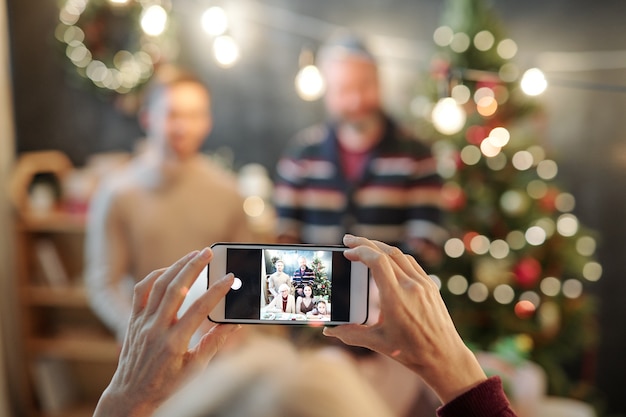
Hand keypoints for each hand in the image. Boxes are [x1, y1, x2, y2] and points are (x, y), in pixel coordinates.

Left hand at [94, 248, 239, 416]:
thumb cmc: (166, 386)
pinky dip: (155, 275)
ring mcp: (142, 322)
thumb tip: (234, 324)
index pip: (200, 309)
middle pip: (176, 288)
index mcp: (174, 343)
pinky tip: (170, 269)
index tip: (230, 278)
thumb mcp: (195, 369)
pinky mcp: (133, 319)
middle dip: (194, 266)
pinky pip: (141, 290)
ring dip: (177, 265)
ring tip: (194, 255)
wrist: (131, 395)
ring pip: (158, 284)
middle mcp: (156, 329)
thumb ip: (214, 343)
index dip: (217, 291)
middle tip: (209, 252)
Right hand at [323, 235, 486, 403]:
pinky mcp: (430, 286)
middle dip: (365, 243)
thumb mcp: (378, 342)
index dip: (360, 251)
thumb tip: (330, 330)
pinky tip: (386, 258)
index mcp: (396, 298)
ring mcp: (423, 284)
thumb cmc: (412, 352)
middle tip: (348, 240)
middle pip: (387, 252)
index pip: (378, 261)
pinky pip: (411, 263)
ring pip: (400, 254)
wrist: (445, 357)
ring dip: (380, 247)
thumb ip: (350, 334)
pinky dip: (395, 256)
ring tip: (365, 246)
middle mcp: (411, 286)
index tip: (347, 250)